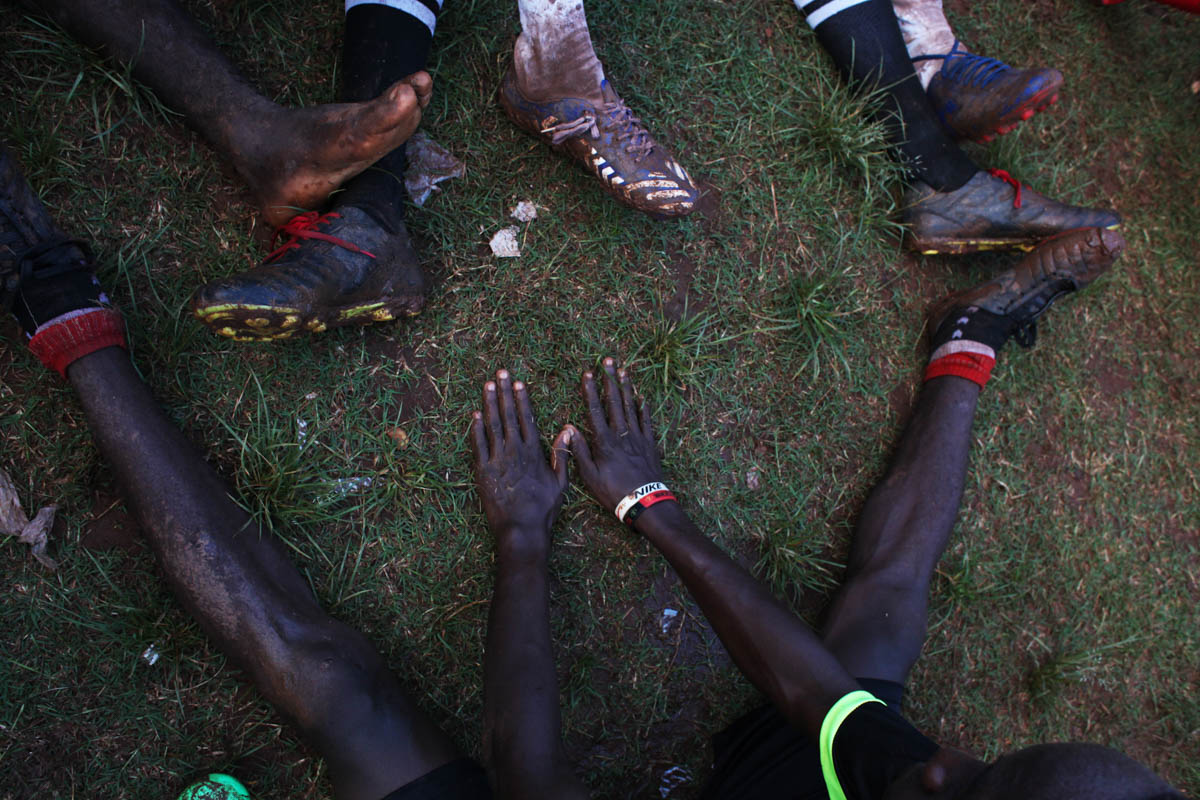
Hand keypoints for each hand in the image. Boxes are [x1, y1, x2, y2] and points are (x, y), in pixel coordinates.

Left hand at [470, 369, 569, 561]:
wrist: (520, 529)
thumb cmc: (543, 509)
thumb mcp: (560, 482)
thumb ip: (562, 455)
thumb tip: (567, 430)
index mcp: (533, 452)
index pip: (526, 418)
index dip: (522, 399)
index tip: (518, 383)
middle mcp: (514, 451)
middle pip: (508, 415)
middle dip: (503, 392)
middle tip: (500, 373)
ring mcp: (496, 460)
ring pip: (492, 426)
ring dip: (489, 404)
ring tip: (487, 385)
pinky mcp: (482, 472)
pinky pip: (477, 446)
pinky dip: (475, 429)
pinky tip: (475, 414)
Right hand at [566, 358, 665, 513]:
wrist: (644, 502)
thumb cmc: (613, 492)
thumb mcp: (589, 476)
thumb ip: (579, 451)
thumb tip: (568, 428)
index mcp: (604, 441)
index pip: (595, 410)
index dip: (590, 391)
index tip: (587, 373)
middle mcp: (621, 434)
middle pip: (615, 402)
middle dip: (610, 380)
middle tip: (608, 361)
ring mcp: (638, 437)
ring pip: (632, 407)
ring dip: (627, 388)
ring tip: (624, 371)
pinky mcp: (650, 444)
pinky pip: (647, 422)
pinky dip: (645, 409)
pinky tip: (643, 398)